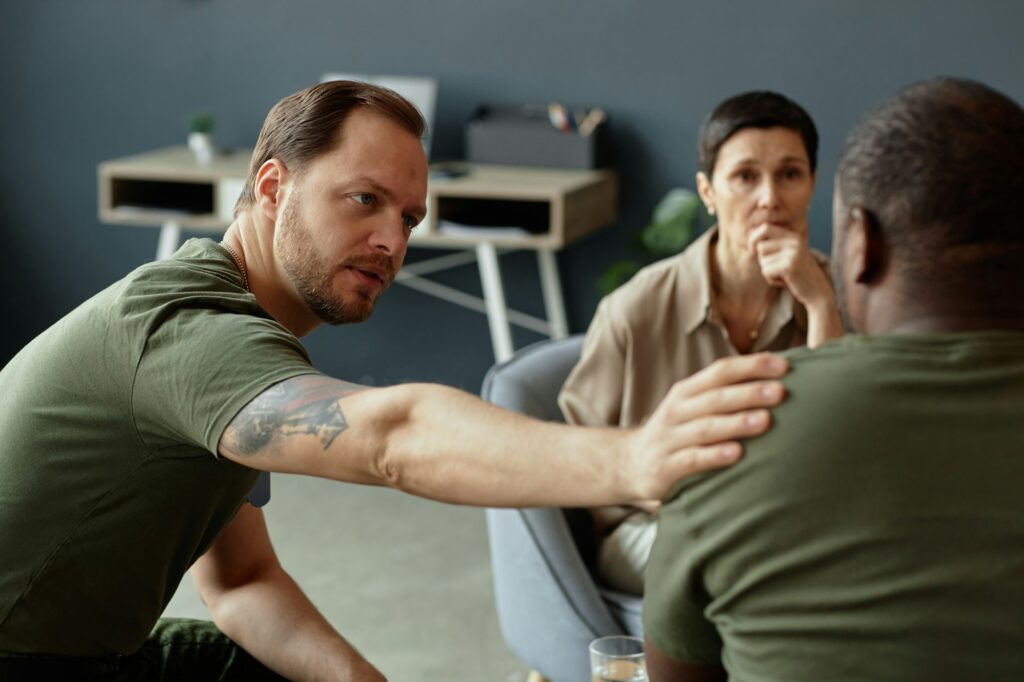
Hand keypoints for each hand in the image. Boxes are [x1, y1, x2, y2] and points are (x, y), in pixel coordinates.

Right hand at [625, 353, 787, 500]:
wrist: (631, 463)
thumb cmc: (677, 432)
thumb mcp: (693, 408)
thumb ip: (724, 396)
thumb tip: (776, 382)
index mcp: (686, 392)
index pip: (720, 372)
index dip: (751, 367)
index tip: (784, 367)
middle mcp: (677, 411)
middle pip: (716, 398)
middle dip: (749, 393)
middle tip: (781, 392)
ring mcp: (669, 438)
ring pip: (705, 427)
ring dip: (736, 423)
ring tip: (765, 421)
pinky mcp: (666, 467)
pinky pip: (692, 459)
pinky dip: (714, 455)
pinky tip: (737, 453)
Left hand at [748, 224, 831, 308]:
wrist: (818, 292)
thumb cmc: (797, 275)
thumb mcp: (787, 256)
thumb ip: (773, 246)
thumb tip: (751, 241)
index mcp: (793, 236)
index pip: (765, 227)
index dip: (754, 238)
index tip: (752, 250)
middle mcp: (794, 241)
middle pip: (760, 246)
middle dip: (762, 260)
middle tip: (777, 268)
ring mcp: (793, 252)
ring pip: (762, 260)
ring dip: (768, 271)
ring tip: (783, 275)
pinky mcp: (790, 265)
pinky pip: (766, 271)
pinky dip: (771, 280)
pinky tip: (785, 282)